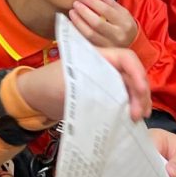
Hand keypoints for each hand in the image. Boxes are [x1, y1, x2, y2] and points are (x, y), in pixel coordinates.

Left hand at [15, 47, 151, 123]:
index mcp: (98, 56)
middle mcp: (105, 67)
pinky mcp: (103, 97)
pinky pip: (122, 100)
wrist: (33, 99)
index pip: (126, 58)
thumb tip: (117, 99)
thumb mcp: (68, 84)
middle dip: (140, 92)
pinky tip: (131, 120)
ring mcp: (105, 82)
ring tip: (138, 118)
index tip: (142, 90)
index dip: (138, 72)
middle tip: (139, 114)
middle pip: (132, 75)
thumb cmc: (47, 85)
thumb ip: (92, 87)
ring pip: (130, 89)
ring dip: (138, 102)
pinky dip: (129, 108)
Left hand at [69, 0, 139, 49]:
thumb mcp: (122, 12)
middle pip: (97, 23)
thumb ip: (109, 1)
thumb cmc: (124, 25)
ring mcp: (108, 46)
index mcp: (124, 23)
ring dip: (78, 22)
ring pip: (90, 34)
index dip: (91, 1)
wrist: (132, 44)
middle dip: (83, 11)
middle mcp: (117, 36)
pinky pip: (86, 41)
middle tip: (75, 3)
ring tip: (72, 12)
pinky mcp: (101, 52)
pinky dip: (78, 32)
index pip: (105, 10)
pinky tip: (73, 24)